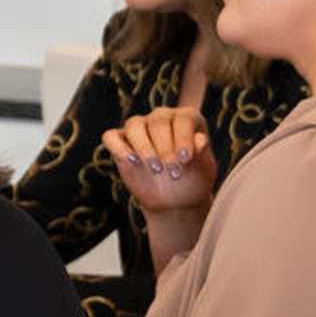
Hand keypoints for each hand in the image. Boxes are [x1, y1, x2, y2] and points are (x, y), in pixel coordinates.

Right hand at [102, 106, 217, 216]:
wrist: (175, 200)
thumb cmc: (193, 181)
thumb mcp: (204, 170)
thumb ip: (203, 155)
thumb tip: (200, 140)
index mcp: (187, 118)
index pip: (183, 119)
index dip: (184, 137)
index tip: (185, 159)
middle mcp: (162, 117)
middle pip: (158, 121)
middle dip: (165, 147)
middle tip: (173, 173)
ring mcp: (140, 127)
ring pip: (134, 124)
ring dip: (143, 146)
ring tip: (155, 168)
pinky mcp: (120, 141)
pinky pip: (111, 137)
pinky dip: (118, 147)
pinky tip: (131, 161)